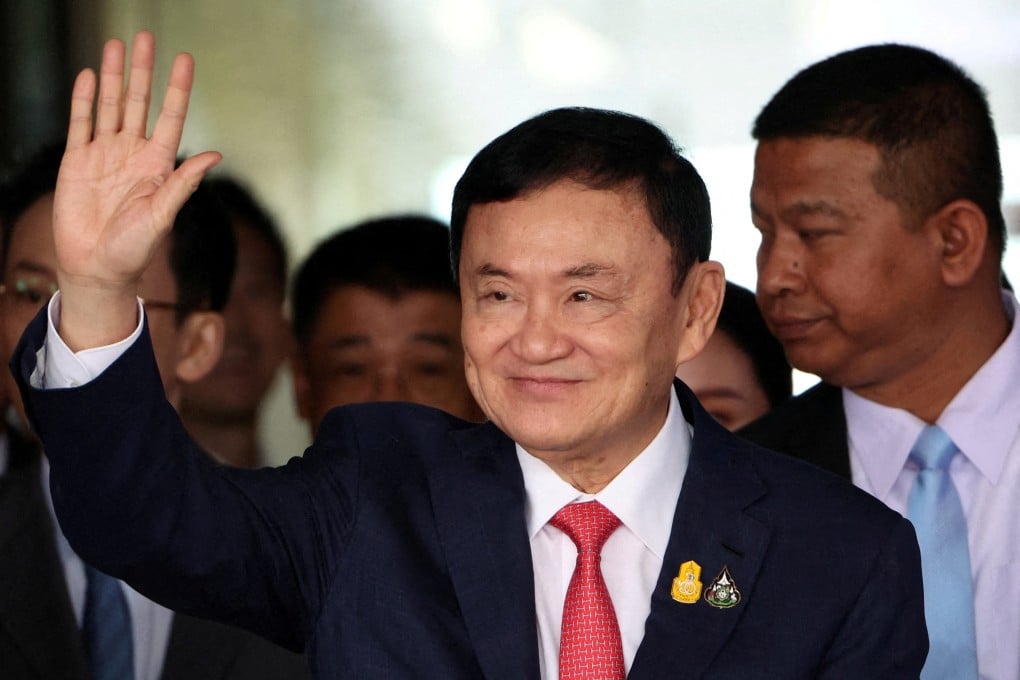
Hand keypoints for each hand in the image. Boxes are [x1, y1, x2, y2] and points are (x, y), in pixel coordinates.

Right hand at [53, 31, 220, 348]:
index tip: (185, 59)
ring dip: (113, 76)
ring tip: (116, 45)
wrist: (97, 269)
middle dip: (142, 71)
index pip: (170, 117)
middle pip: (139, 102)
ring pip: (110, 106)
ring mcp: (104, 155)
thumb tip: (214, 155)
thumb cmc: (135, 249)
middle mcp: (132, 154)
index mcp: (158, 165)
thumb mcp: (162, 216)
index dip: (178, 89)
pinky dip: (84, 100)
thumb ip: (183, 183)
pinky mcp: (76, 162)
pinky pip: (80, 124)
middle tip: (146, 37)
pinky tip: (89, 76)